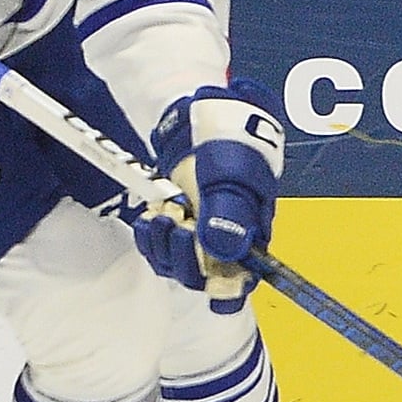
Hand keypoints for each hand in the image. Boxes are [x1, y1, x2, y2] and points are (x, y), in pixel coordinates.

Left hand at [133, 81, 284, 312]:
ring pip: (176, 264)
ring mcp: (199, 232)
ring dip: (163, 246)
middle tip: (177, 225)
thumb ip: (228, 213)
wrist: (203, 115)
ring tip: (162, 216)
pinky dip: (150, 238)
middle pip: (201, 276)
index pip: (239, 280)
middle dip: (183, 257)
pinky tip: (150, 219)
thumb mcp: (231, 175)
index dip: (221, 287)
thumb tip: (224, 248)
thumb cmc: (229, 141)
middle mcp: (226, 240)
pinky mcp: (176, 222)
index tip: (205, 278)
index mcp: (251, 234)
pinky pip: (158, 249)